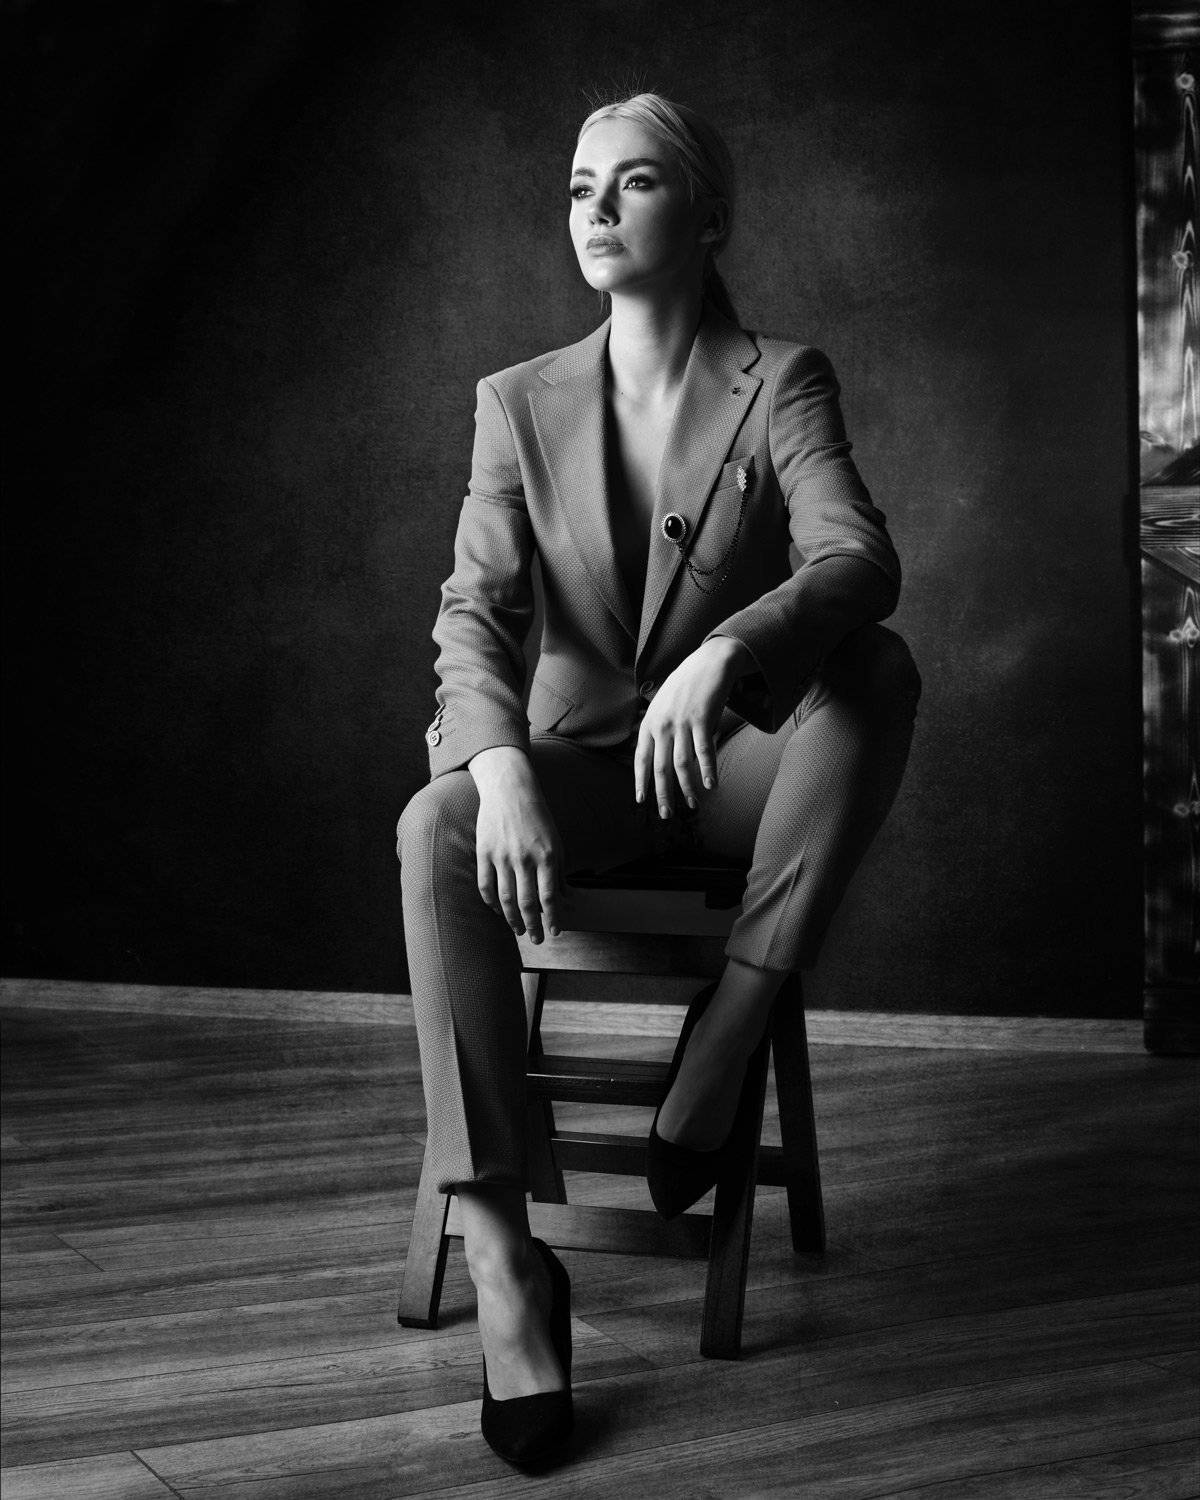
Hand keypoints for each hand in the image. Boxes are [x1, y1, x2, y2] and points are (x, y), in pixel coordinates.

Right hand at [469, 747, 565, 942]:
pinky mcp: (483, 852)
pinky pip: (485, 885)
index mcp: (546, 855)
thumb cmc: (537, 817)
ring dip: (512, 919)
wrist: (509, 789)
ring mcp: (501, 856)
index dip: (553, 918)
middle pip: (527, 902)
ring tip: (518, 930)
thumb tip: (568, 900)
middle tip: (537, 939)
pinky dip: (491, 902)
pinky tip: (498, 911)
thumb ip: (560, 872)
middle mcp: (524, 858)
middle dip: (533, 926)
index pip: (549, 897)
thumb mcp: (556, 842)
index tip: (555, 931)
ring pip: (505, 898)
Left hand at [634, 636, 755, 817]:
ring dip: (687, 788)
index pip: (640, 760)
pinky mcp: (701, 719)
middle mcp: (662, 725)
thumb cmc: (686, 686)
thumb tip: (657, 756)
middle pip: (659, 768)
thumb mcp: (662, 706)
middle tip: (667, 814)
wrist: (708, 663)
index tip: (642, 801)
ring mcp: (681, 723)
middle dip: (663, 795)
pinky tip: (711, 785)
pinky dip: (707, 770)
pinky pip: (704, 752)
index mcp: (649, 723)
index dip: (641, 782)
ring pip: (681, 765)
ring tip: (693, 805)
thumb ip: (658, 730)